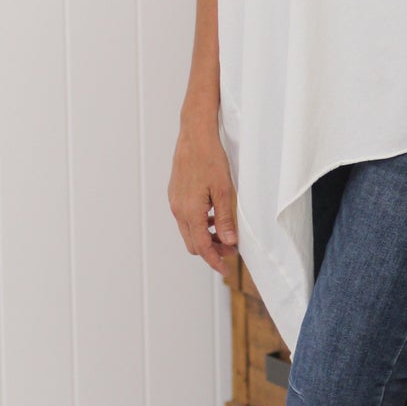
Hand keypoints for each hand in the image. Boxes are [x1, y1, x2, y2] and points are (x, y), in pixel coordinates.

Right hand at [168, 118, 237, 273]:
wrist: (194, 135)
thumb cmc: (210, 159)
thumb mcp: (224, 190)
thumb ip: (224, 219)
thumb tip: (229, 242)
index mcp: (190, 211)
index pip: (201, 246)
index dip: (214, 260)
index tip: (225, 270)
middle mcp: (178, 209)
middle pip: (193, 243)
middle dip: (211, 250)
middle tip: (231, 248)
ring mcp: (174, 202)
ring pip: (188, 231)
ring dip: (205, 237)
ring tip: (224, 233)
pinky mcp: (175, 195)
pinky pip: (185, 218)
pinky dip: (199, 224)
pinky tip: (213, 216)